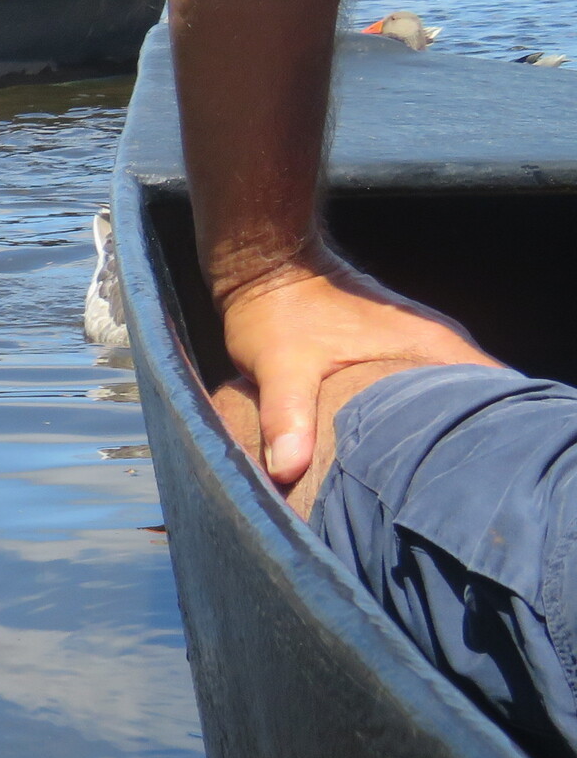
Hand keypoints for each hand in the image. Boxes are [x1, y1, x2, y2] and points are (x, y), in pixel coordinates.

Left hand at [216, 257, 496, 487]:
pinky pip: (422, 392)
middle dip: (464, 440)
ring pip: (449, 397)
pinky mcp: (398, 355)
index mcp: (430, 345)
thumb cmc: (277, 313)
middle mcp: (436, 344)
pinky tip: (400, 451)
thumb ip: (287, 416)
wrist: (265, 272)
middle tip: (442, 486)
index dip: (492, 431)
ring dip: (440, 431)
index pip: (492, 390)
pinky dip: (416, 418)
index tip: (474, 470)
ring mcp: (419, 348)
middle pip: (475, 400)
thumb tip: (288, 469)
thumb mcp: (279, 367)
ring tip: (426, 476)